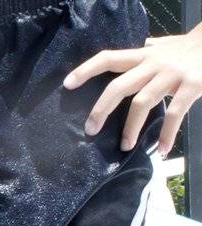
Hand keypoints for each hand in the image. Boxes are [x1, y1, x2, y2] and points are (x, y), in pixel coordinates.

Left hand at [65, 30, 201, 154]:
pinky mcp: (191, 86)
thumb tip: (117, 59)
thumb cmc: (185, 48)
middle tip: (90, 130)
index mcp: (143, 55)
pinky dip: (166, 134)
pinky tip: (161, 149)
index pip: (108, 58)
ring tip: (125, 146)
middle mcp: (154, 64)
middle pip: (119, 86)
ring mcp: (172, 75)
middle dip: (101, 109)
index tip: (67, 85)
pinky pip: (174, 114)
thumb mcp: (161, 46)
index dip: (86, 70)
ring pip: (142, 103)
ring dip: (131, 128)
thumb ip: (141, 54)